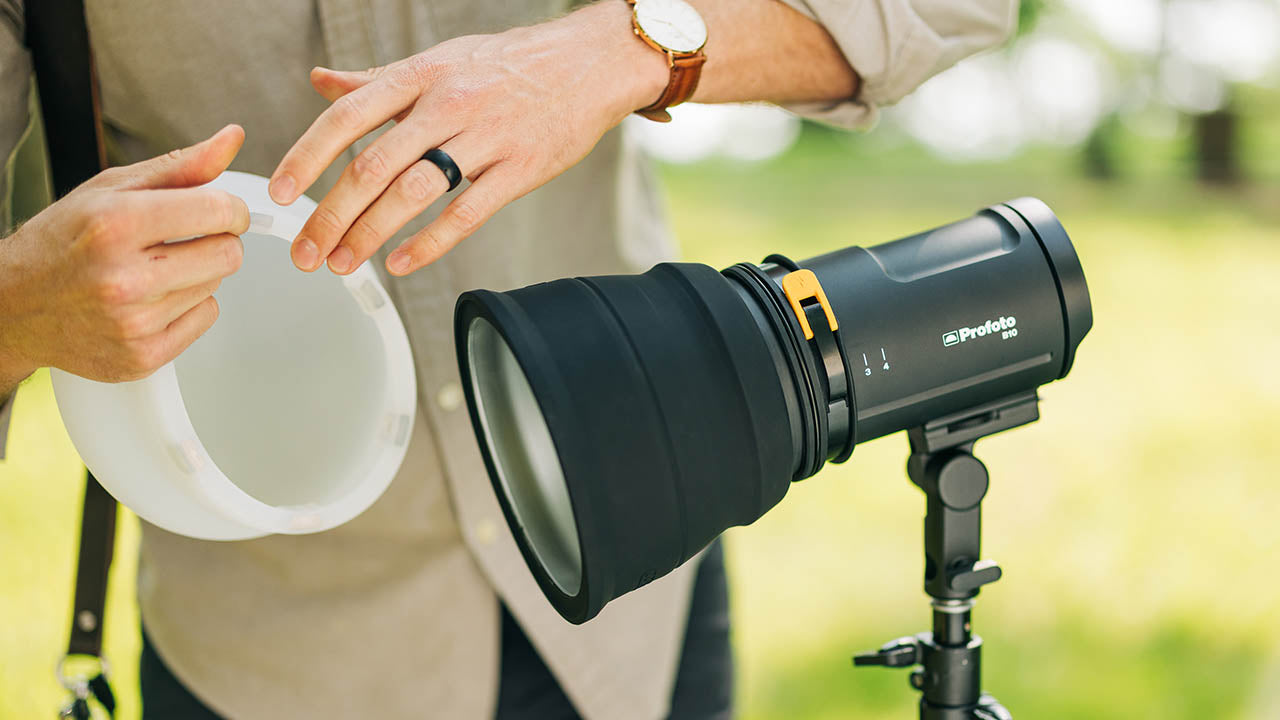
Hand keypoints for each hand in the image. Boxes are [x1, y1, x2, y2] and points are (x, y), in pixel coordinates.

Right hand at [0, 126, 250, 384]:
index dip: (231, 209)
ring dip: (197, 275)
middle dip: (216, 241)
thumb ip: (181, 166)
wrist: (15, 306)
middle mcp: (124, 277)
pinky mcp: (143, 356)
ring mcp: (134, 322)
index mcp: (116, 224)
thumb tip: (232, 139)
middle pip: (228, 254)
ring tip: (153, 270)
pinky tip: (152, 299)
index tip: (222, 211)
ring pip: (216, 287)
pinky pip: (205, 319)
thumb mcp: (111, 189)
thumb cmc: (61, 242)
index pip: (219, 212)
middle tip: (182, 241)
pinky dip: (188, 307)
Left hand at [268, 1, 666, 276]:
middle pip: (373, 165)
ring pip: (414, 192)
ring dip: (370, 234)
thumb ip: (377, 80)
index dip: (308, 158)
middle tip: (305, 252)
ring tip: (343, 264)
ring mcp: (486, 136)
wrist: (590, 62)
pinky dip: (430, 243)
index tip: (279, 194)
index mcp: (420, 75)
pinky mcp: (521, 168)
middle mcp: (448, 103)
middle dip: (330, 215)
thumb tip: (321, 82)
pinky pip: (468, 212)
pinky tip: (401, 263)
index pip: (348, 116)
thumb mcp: (439, 59)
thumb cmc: (510, 65)